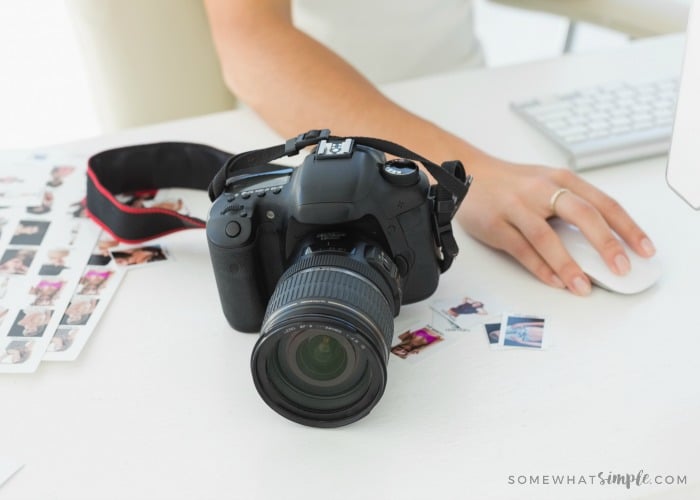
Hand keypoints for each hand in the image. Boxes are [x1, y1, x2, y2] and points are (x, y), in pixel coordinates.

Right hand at [457, 154, 655, 295]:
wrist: (466, 173)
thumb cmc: (509, 184)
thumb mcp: (545, 186)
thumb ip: (570, 208)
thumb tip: (601, 244)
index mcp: (560, 179)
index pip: (603, 203)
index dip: (628, 228)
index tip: (644, 249)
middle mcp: (541, 190)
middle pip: (581, 215)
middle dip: (606, 244)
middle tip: (622, 268)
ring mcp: (516, 207)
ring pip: (547, 237)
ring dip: (568, 265)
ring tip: (583, 286)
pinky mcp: (495, 225)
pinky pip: (520, 249)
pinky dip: (540, 267)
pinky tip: (554, 280)